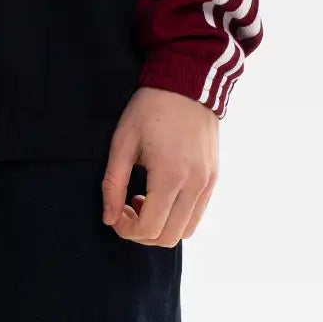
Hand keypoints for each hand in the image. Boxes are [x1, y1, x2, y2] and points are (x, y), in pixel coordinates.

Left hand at [102, 87, 218, 246]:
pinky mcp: (213, 178)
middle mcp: (194, 184)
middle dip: (142, 233)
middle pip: (168, 237)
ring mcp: (207, 183)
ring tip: (145, 201)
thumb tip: (109, 219)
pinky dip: (177, 217)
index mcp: (170, 176)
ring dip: (161, 227)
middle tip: (127, 210)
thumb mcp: (123, 142)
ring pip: (185, 230)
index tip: (116, 214)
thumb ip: (113, 184)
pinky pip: (197, 214)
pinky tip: (162, 195)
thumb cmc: (150, 109)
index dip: (127, 230)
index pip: (149, 228)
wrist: (188, 84)